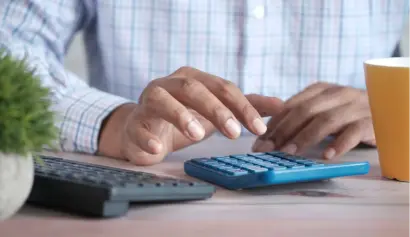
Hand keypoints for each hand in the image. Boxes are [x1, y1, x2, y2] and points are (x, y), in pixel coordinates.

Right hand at [98, 66, 282, 164]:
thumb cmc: (183, 118)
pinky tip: (158, 149)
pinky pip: (138, 127)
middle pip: (193, 88)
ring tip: (197, 135)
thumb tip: (282, 105)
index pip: (222, 87)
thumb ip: (245, 106)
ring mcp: (148, 102)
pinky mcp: (134, 122)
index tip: (259, 128)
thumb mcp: (216, 112)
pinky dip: (147, 138)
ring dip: (180, 115)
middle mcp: (170, 84)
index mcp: (193, 79)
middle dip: (216, 109)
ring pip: (162, 100)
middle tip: (234, 133)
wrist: (144, 130)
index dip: (242, 106)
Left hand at [252, 82, 375, 158]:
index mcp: (320, 90)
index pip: (291, 105)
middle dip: (283, 131)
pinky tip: (326, 156)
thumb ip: (298, 114)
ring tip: (289, 152)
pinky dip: (338, 144)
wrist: (386, 109)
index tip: (259, 141)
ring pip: (326, 120)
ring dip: (305, 137)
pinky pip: (353, 132)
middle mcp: (337, 94)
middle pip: (304, 111)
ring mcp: (354, 106)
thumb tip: (266, 128)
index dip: (273, 124)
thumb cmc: (346, 113)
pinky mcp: (370, 121)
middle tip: (268, 149)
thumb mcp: (321, 108)